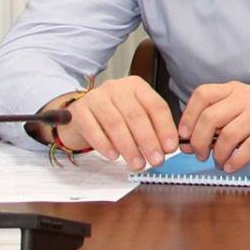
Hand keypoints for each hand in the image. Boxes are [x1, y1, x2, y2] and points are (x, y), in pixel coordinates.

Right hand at [51, 77, 178, 169]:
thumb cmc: (112, 116)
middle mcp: (117, 88)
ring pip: (116, 124)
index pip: (156, 106)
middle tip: (156, 160)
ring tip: (137, 163)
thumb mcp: (134, 115)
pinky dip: (105, 145)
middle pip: (136, 116)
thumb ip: (151, 127)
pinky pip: (93, 130)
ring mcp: (96, 97)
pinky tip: (114, 156)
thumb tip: (168, 148)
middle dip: (148, 141)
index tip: (170, 148)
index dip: (165, 128)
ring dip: (129, 147)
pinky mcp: (78, 111)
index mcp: (136, 86)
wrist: (78, 117)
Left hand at [178, 83, 249, 171]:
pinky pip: (249, 147)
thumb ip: (216, 123)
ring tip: (219, 162)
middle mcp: (247, 97)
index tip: (184, 135)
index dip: (188, 116)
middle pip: (211, 117)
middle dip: (199, 141)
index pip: (202, 94)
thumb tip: (186, 143)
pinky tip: (231, 166)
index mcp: (235, 90)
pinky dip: (235, 161)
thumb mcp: (241, 111)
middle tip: (200, 155)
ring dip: (218, 154)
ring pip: (228, 134)